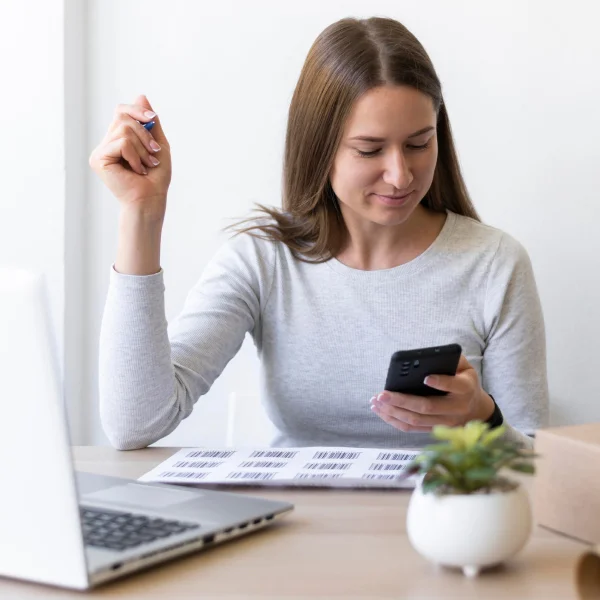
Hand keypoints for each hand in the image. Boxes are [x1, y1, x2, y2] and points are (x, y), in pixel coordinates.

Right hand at [89, 94, 171, 219]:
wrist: (151, 200)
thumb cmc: (156, 178)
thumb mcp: (158, 144)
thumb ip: (150, 123)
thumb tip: (141, 95)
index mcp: (119, 139)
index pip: (121, 111)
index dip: (137, 110)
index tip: (153, 118)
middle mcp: (107, 143)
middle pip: (123, 116)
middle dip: (144, 133)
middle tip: (153, 153)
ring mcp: (101, 150)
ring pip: (123, 129)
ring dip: (142, 148)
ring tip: (146, 165)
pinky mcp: (98, 159)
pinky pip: (121, 143)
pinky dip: (135, 156)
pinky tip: (137, 170)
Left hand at [370, 355, 494, 431]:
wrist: (475, 409)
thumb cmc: (464, 381)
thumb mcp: (465, 367)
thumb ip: (451, 360)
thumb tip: (430, 357)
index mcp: (465, 389)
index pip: (454, 386)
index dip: (440, 383)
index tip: (426, 378)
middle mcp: (456, 409)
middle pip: (426, 407)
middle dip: (401, 401)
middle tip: (382, 394)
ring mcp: (445, 422)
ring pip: (416, 420)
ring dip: (393, 412)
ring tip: (376, 402)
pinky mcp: (434, 430)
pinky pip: (412, 428)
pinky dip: (394, 420)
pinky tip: (381, 411)